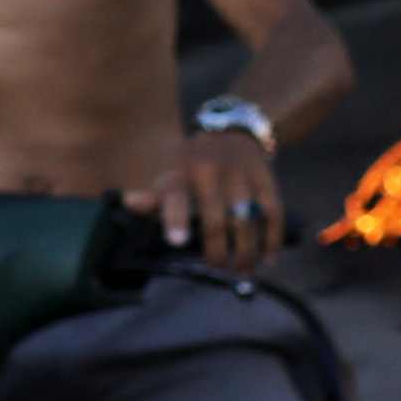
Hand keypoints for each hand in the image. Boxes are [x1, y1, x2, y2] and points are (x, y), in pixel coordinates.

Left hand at [142, 120, 287, 272]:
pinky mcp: (265, 180)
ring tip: (243, 270)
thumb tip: (129, 203)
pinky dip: (271, 240)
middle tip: (219, 268)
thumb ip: (154, 195)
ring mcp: (240, 174)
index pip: (175, 194)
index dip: (176, 218)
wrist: (231, 130)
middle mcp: (210, 169)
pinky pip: (272, 214)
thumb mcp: (171, 172)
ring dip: (246, 251)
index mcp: (181, 169)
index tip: (177, 242)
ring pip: (246, 220)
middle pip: (215, 218)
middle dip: (218, 250)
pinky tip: (267, 258)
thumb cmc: (193, 163)